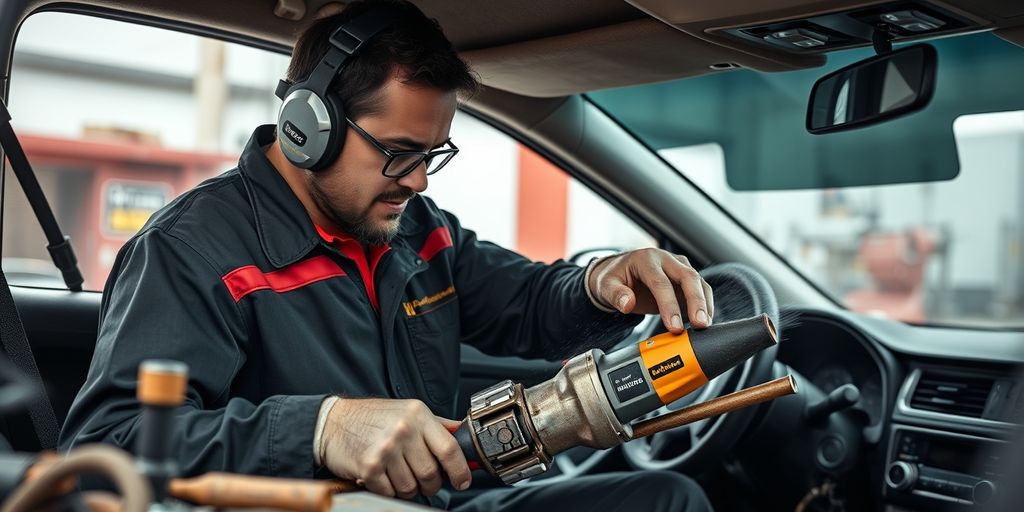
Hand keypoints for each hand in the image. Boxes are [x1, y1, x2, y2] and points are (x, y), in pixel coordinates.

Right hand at [321, 398, 470, 498]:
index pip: (450, 448)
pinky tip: (382, 476)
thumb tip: (464, 435)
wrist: (333, 422)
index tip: (462, 480)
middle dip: (430, 484)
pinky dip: (388, 490)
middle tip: (421, 479)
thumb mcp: (408, 411)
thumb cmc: (372, 417)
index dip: (459, 470)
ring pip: (411, 487)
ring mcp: (386, 449)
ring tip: (396, 474)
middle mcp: (404, 430)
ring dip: (407, 488)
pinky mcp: (369, 467)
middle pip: (431, 474)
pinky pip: (390, 492)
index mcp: (418, 415)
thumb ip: (437, 425)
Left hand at [588, 248, 713, 333]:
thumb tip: (627, 304)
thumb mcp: (606, 285)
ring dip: (704, 303)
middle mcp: (666, 259)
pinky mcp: (686, 277)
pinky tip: (704, 320)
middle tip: (700, 324)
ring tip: (704, 325)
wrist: (620, 271)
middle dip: (696, 301)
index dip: (669, 305)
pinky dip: (705, 304)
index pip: (660, 282)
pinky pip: (701, 288)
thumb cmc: (614, 277)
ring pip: (699, 281)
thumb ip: (616, 294)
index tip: (674, 326)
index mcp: (646, 259)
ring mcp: (678, 266)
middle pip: (688, 277)